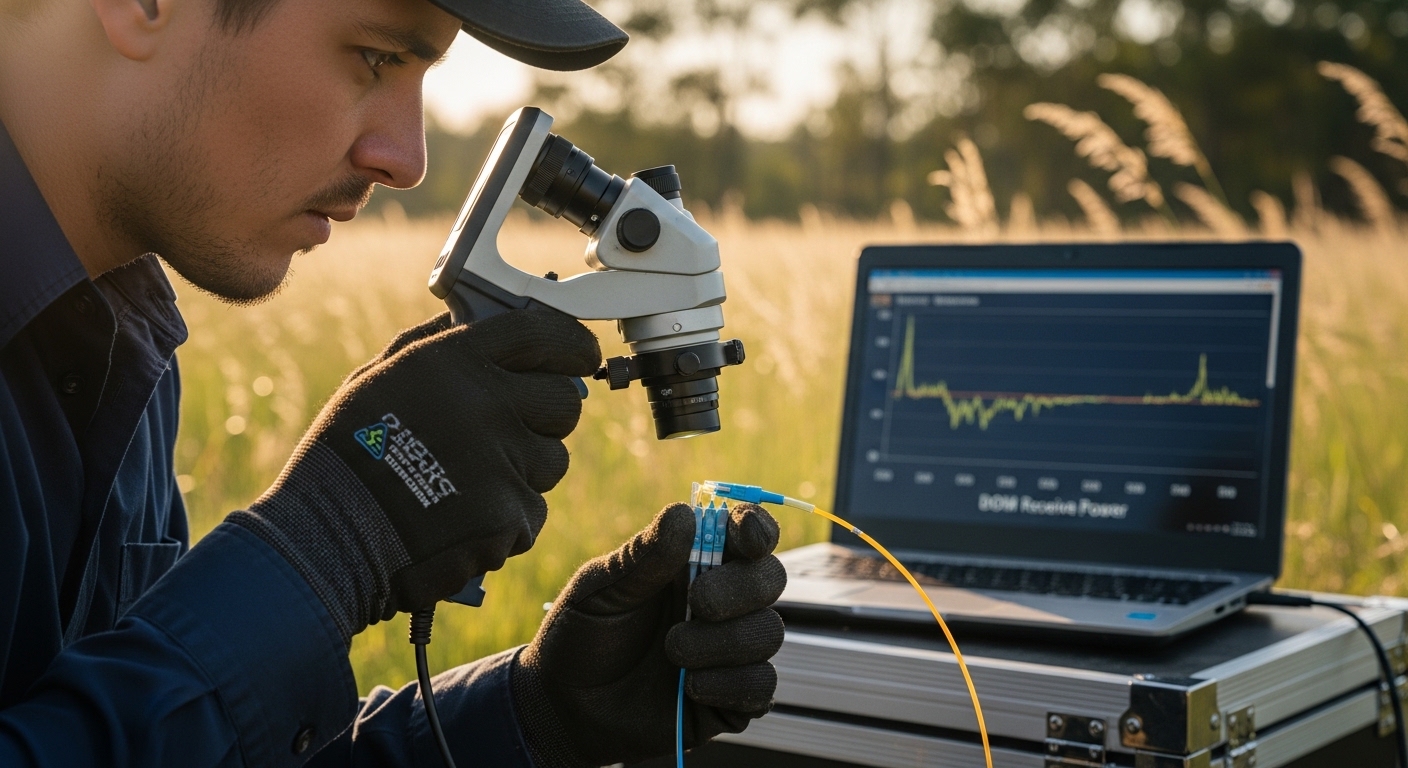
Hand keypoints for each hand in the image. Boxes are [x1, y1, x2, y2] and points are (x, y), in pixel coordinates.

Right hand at [228, 309, 600, 642]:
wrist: (327, 536)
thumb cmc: (347, 454)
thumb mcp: (378, 376)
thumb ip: (433, 344)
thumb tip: (472, 320)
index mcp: (457, 360)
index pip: (546, 334)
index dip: (573, 345)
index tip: (581, 357)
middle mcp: (488, 402)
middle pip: (565, 402)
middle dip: (547, 417)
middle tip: (511, 432)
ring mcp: (503, 460)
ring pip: (553, 461)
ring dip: (523, 472)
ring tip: (467, 484)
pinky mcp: (509, 514)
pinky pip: (531, 512)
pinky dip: (505, 520)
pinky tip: (461, 519)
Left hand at [511, 502, 787, 766]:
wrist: (565, 706)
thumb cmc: (582, 636)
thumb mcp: (601, 589)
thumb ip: (644, 556)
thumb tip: (684, 515)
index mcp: (693, 562)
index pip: (746, 532)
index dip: (756, 527)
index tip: (746, 534)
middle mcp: (722, 602)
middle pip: (770, 577)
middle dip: (740, 588)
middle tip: (697, 602)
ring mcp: (730, 650)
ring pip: (768, 631)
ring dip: (722, 641)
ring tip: (672, 650)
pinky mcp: (733, 698)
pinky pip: (762, 684)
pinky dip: (728, 682)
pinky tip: (690, 686)